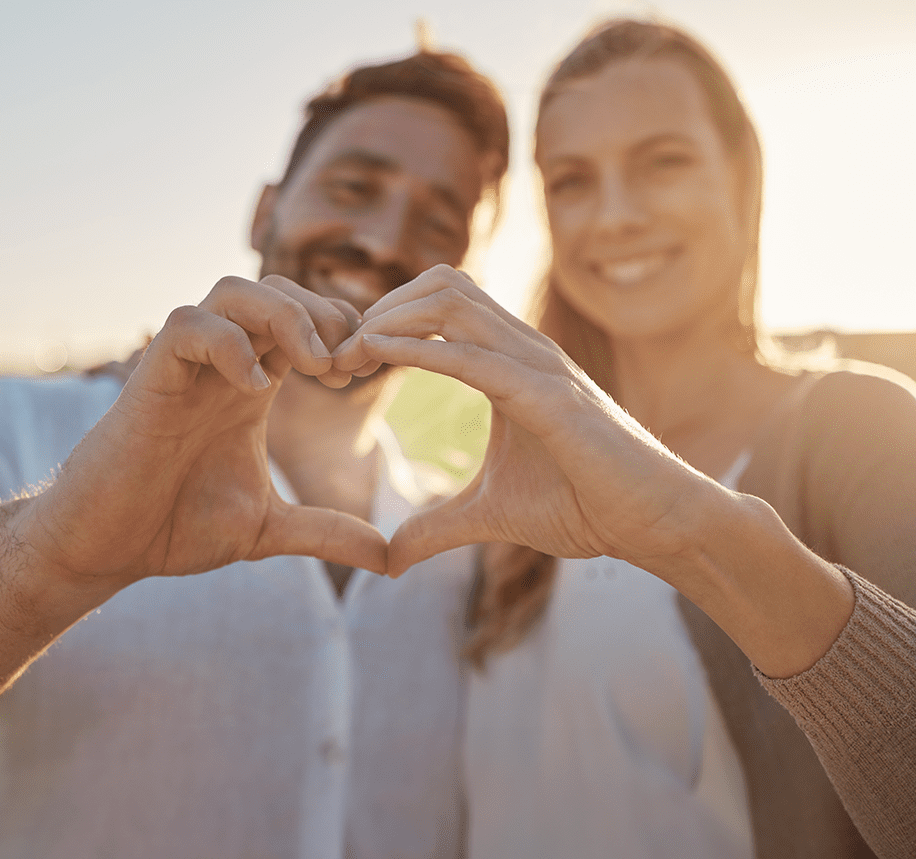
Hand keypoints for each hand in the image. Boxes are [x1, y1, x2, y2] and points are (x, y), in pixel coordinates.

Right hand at [17, 275, 387, 591]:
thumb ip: (328, 532)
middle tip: (342, 369)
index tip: (359, 377)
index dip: (342, 332)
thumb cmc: (176, 528)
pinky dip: (228, 343)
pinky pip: (188, 325)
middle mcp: (221, 366)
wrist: (109, 548)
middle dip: (323, 314)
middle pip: (278, 290)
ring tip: (312, 365)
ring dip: (284, 314)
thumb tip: (389, 558)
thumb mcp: (269, 529)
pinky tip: (255, 388)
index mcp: (252, 386)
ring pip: (233, 291)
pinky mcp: (151, 380)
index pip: (306, 321)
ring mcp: (185, 368)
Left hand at [332, 265, 717, 577]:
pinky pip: (476, 357)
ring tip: (349, 354)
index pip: (439, 308)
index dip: (386, 321)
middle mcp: (524, 351)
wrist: (654, 523)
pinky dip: (421, 350)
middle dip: (380, 308)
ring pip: (453, 303)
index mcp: (510, 364)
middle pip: (439, 286)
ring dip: (391, 320)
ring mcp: (540, 368)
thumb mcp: (490, 515)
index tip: (344, 361)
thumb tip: (389, 559)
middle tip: (337, 354)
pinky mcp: (552, 399)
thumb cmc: (586, 506)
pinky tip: (377, 355)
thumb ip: (436, 527)